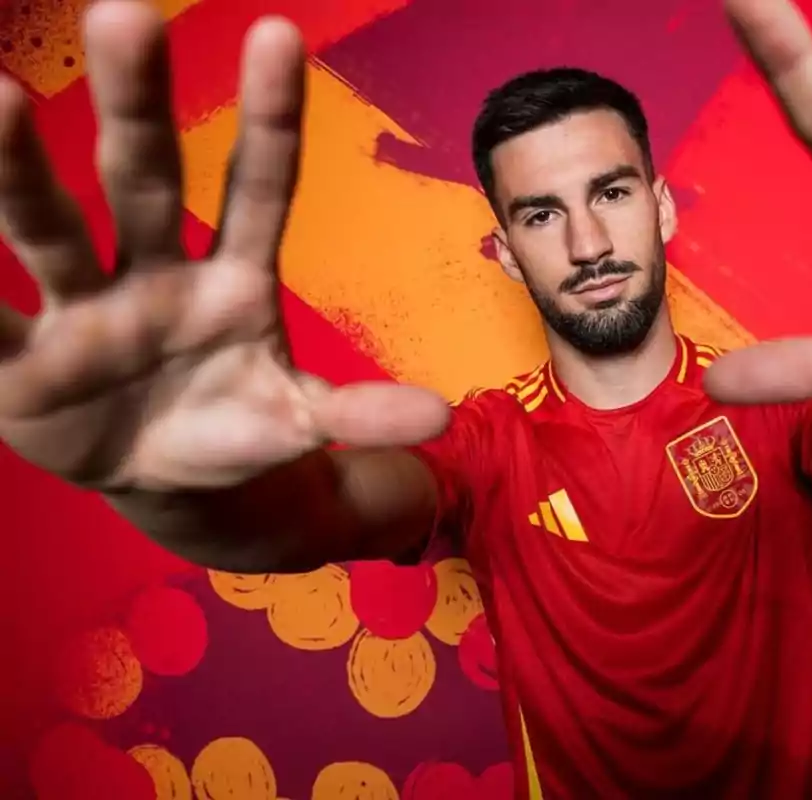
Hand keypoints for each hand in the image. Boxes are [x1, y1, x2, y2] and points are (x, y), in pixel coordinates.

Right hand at [0, 2, 447, 491]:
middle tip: (127, 15)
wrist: (162, 474)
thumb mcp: (296, 420)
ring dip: (19, 167)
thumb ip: (355, 413)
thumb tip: (439, 416)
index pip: (260, 188)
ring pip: (51, 226)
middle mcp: (154, 271)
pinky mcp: (22, 360)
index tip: (279, 35)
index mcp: (234, 282)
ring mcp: (84, 307)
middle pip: (144, 180)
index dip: (270, 120)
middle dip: (135, 105)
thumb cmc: (234, 424)